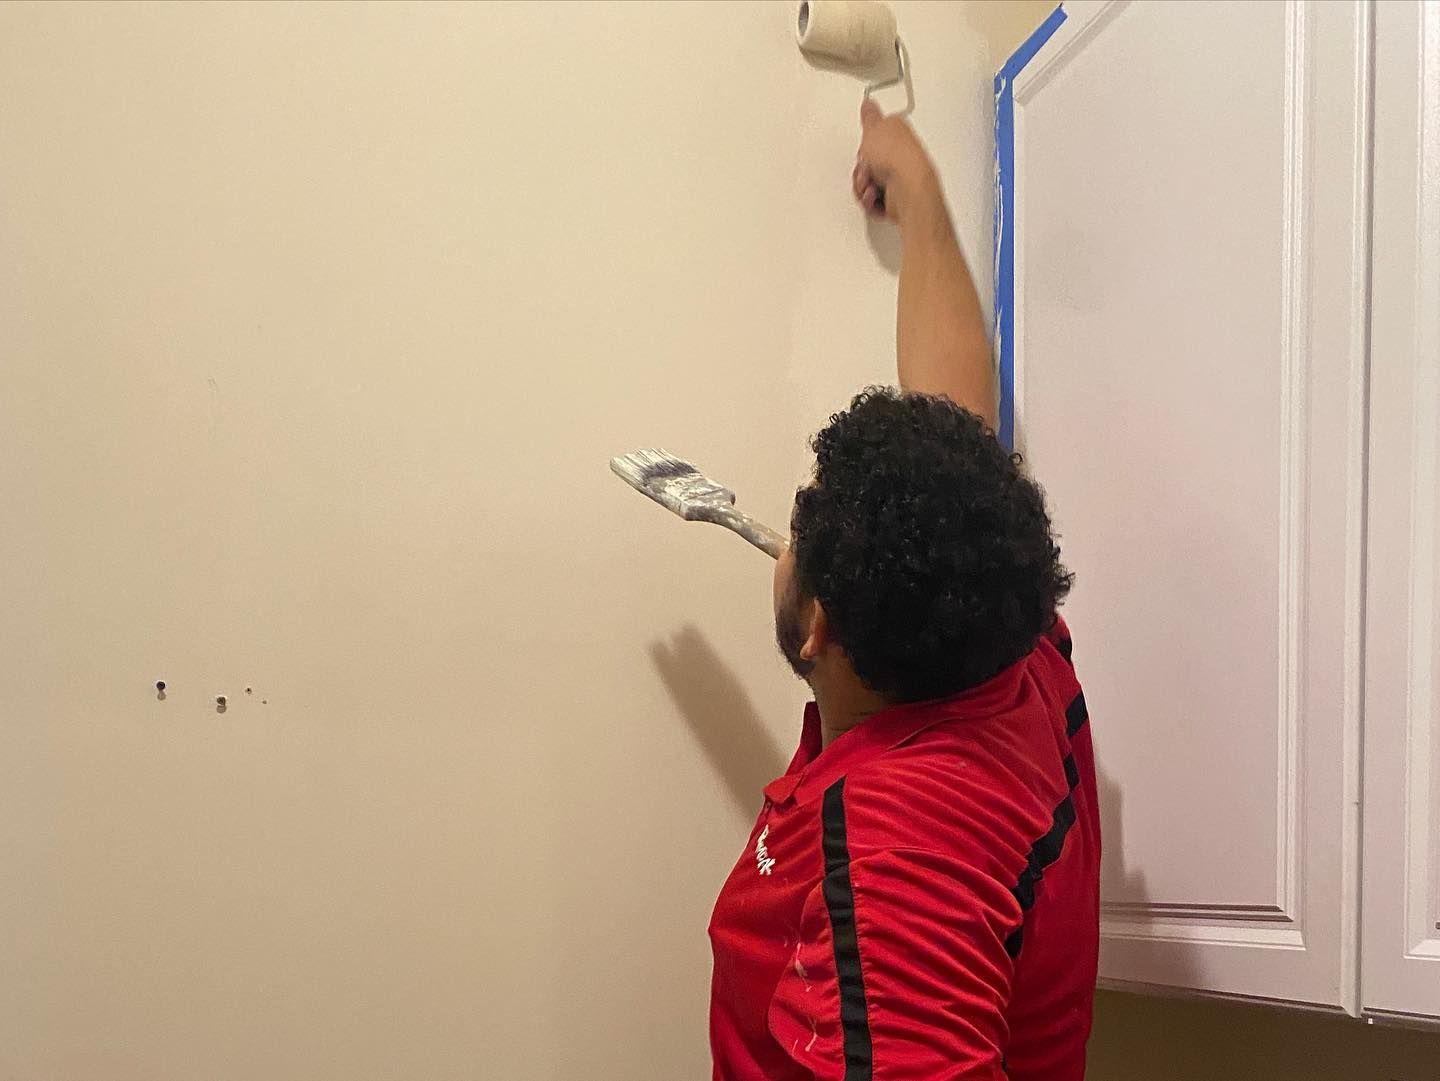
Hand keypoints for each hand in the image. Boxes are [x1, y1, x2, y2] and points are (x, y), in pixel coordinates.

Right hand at [852, 100, 941, 225]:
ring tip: (871, 184)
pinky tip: (875, 195)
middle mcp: (901, 157)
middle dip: (861, 168)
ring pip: (868, 183)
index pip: (878, 136)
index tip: (864, 145)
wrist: (907, 189)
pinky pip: (873, 201)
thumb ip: (870, 115)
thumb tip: (869, 104)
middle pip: (870, 163)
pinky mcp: (895, 199)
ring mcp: (899, 179)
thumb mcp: (874, 126)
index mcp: (899, 134)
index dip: (866, 142)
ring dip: (863, 186)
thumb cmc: (897, 158)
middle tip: (866, 167)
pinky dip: (870, 200)